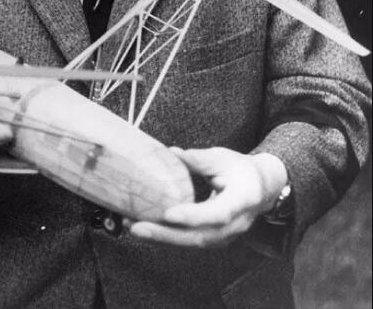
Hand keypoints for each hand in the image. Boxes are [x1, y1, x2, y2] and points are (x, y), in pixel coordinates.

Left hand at [128, 147, 287, 247]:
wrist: (262, 188)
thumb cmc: (241, 170)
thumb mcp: (223, 158)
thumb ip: (198, 159)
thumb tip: (170, 152)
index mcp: (243, 200)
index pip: (218, 214)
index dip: (194, 216)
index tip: (169, 214)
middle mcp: (235, 224)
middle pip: (200, 237)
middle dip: (166, 235)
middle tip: (138, 227)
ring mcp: (225, 235)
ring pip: (192, 243)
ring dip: (161, 238)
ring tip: (133, 227)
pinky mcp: (214, 238)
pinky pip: (189, 242)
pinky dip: (166, 237)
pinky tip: (144, 228)